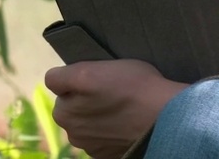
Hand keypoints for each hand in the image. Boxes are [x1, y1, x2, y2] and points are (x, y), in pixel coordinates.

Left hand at [44, 60, 184, 158]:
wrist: (165, 116)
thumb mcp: (89, 69)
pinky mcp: (110, 156)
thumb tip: (54, 82)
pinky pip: (104, 139)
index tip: (97, 78)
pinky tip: (125, 125)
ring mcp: (92, 149)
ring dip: (97, 118)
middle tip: (110, 91)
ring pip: (88, 124)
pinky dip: (110, 133)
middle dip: (84, 100)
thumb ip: (62, 77)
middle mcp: (72, 135)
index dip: (77, 78)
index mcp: (62, 112)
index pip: (59, 85)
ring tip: (121, 109)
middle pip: (73, 107)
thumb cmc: (129, 86)